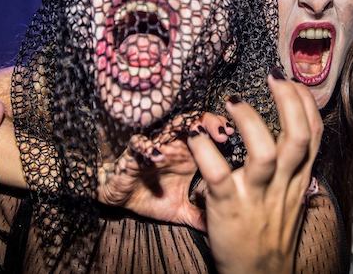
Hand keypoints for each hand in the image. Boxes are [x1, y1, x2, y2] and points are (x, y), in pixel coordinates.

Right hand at [97, 112, 232, 230]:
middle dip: (208, 123)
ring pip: (168, 127)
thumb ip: (199, 215)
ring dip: (182, 127)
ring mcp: (154, 148)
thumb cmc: (149, 197)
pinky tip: (158, 156)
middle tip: (223, 131)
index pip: (207, 134)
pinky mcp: (132, 155)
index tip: (234, 137)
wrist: (118, 200)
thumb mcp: (179, 211)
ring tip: (196, 133)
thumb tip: (219, 229)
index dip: (220, 131)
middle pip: (193, 123)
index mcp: (187, 155)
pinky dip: (147, 147)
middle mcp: (173, 146)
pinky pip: (138, 145)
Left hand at [187, 71, 321, 273]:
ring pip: (263, 152)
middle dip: (289, 102)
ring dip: (247, 121)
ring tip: (232, 101)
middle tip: (272, 78)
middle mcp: (282, 184)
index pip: (313, 134)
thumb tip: (287, 131)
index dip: (305, 102)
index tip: (291, 80)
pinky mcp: (228, 207)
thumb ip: (291, 166)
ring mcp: (256, 196)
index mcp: (298, 178)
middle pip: (298, 137)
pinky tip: (195, 136)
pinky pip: (218, 174)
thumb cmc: (270, 231)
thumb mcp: (289, 197)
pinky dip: (206, 151)